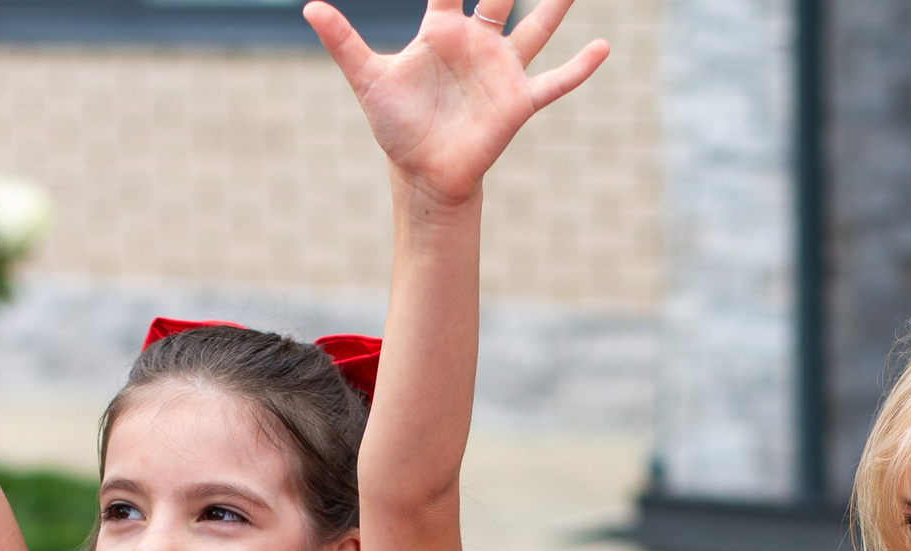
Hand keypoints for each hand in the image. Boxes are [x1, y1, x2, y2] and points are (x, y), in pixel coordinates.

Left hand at [306, 0, 607, 208]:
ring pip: (536, 27)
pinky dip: (579, 68)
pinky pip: (555, 82)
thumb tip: (308, 6)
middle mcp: (477, 42)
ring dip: (556, 5)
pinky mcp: (518, 101)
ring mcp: (501, 70)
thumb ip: (343, 40)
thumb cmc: (397, 126)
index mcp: (443, 30)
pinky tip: (602, 47)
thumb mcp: (368, 78)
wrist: (423, 174)